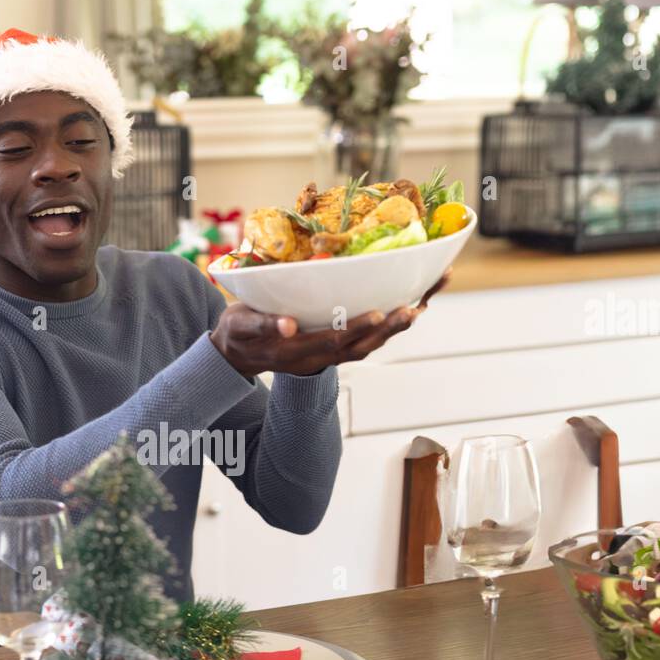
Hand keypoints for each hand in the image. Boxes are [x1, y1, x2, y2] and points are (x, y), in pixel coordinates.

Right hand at [210, 271, 449, 377]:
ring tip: (422, 303)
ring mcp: (326, 355)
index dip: (357, 329)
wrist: (237, 355)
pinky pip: (365, 338)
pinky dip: (388, 324)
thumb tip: (289, 326)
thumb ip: (264, 325)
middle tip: (414, 308)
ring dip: (395, 327)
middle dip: (389, 328)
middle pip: (360, 346)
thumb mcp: (241, 326)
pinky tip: (409, 303)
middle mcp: (317, 357)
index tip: (378, 314)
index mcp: (296, 352)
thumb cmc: (237, 333)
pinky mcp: (332, 347)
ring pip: (367, 344)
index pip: (332, 342)